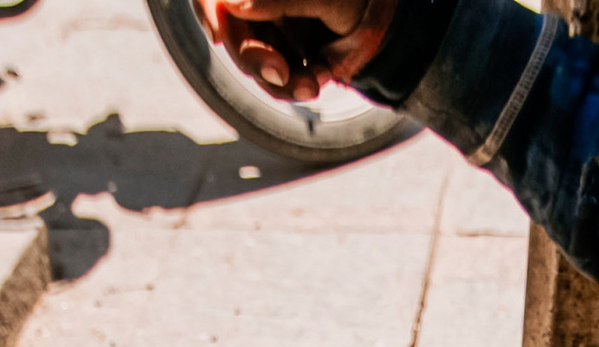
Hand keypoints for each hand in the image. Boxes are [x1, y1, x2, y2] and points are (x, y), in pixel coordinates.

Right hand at [204, 0, 395, 101]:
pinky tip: (321, 75)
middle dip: (254, 60)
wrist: (389, 28)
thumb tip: (233, 4)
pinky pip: (275, 80)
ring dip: (279, 81)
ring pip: (253, 63)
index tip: (221, 35)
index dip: (209, 12)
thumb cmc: (360, 2)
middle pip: (233, 34)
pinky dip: (296, 85)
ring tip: (313, 85)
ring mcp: (270, 31)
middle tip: (281, 73)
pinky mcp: (284, 58)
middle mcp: (260, 6)